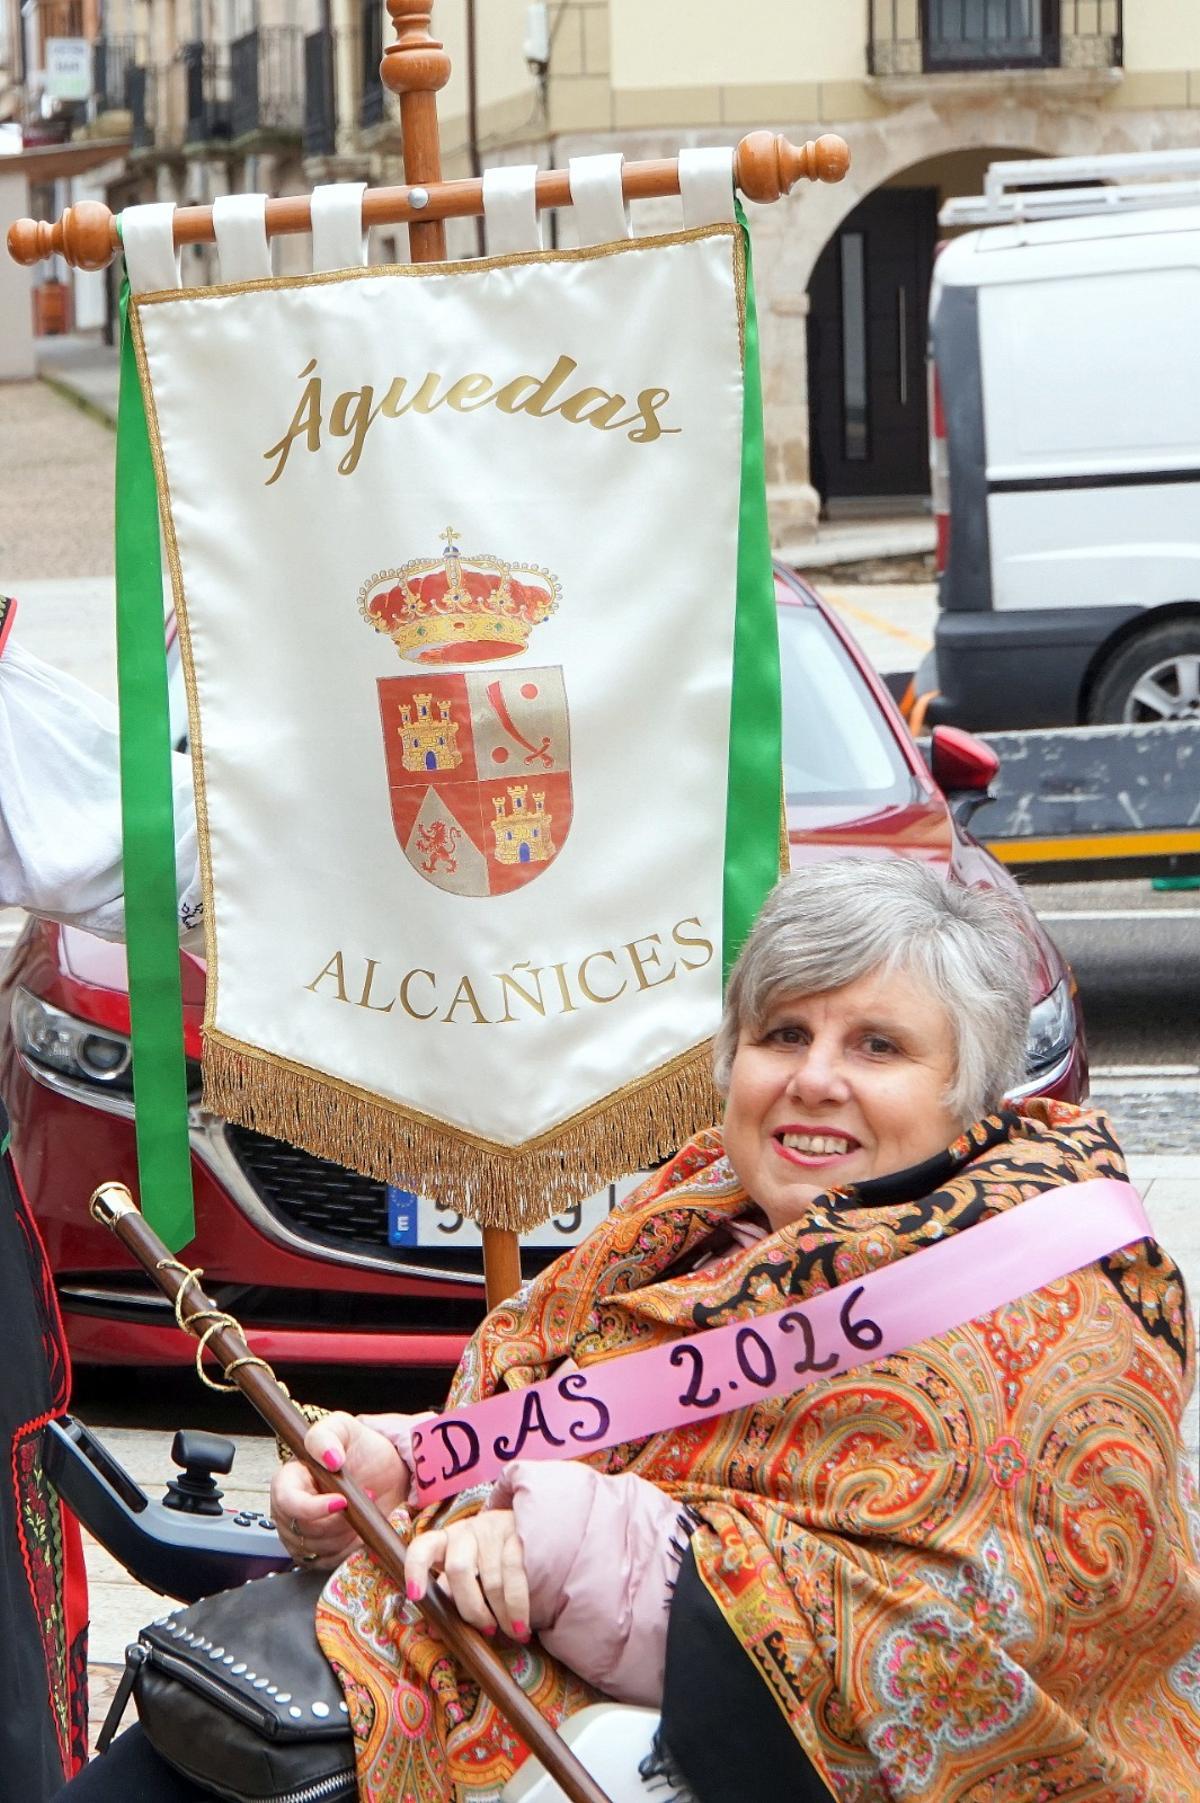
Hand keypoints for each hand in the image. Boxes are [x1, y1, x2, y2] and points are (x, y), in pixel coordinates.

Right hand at [270, 1411, 408, 1566]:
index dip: (311, 1507)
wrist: (386, 1473)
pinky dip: (350, 1549)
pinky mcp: (319, 1555)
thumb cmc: (360, 1450)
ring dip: (348, 1533)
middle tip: (365, 1499)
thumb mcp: (344, 1429)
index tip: (341, 1501)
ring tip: (363, 1509)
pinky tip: (360, 1529)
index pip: (286, 1502)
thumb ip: (326, 1436)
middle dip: (339, 1520)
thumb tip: (328, 1457)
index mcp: (288, 1480)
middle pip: (304, 1530)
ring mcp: (302, 1535)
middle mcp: (290, 1510)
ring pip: (319, 1548)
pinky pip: (330, 1562)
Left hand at [405, 1510, 530, 1641]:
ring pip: (491, 1579)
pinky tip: (521, 1627)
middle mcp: (466, 1532)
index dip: (415, 1570)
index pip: (422, 1548)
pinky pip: (516, 1572)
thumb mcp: (466, 1575)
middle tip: (486, 1629)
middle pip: (459, 1570)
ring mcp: (493, 1530)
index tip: (415, 1596)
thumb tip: (433, 1632)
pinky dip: (517, 1606)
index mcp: (445, 1542)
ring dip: (501, 1614)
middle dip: (472, 1609)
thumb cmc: (488, 1561)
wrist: (530, 1530)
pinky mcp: (518, 1533)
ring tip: (511, 1633)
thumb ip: (450, 1598)